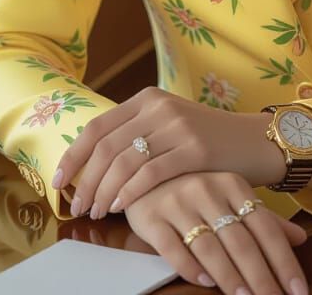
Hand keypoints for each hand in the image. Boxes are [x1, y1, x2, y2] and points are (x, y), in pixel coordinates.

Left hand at [53, 87, 279, 218]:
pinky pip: (151, 174)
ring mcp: (178, 126)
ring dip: (104, 192)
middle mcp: (159, 107)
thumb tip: (90, 165)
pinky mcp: (195, 149)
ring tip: (97, 212)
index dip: (74, 156)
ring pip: (125, 162)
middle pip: (107, 147)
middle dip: (86, 181)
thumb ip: (136, 134)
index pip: (98, 126)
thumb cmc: (206, 140)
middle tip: (78, 207)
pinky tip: (121, 208)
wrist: (253, 141)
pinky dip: (130, 193)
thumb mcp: (168, 125)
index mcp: (148, 98)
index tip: (59, 182)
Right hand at [123, 171, 307, 294]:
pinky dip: (189, 266)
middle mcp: (208, 191)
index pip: (265, 228)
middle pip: (240, 241)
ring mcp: (178, 202)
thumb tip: (301, 238)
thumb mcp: (231, 195)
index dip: (283, 261)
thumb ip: (264, 218)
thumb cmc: (194, 187)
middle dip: (261, 277)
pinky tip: (204, 281)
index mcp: (233, 184)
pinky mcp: (151, 217)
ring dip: (229, 277)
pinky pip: (172, 246)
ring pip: (209, 246)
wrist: (142, 167)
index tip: (298, 290)